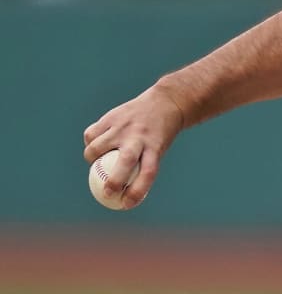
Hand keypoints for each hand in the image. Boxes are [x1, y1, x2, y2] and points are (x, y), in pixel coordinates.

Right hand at [83, 85, 184, 208]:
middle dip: (114, 180)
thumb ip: (139, 167)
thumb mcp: (157, 150)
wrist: (166, 103)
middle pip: (125, 161)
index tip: (126, 204)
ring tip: (96, 163)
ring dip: (91, 159)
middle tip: (106, 193)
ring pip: (98, 147)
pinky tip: (95, 144)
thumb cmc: (159, 134)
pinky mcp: (112, 117)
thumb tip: (116, 193)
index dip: (137, 192)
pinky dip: (90, 142)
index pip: (148, 173)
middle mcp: (139, 136)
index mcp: (155, 147)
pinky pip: (92, 134)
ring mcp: (123, 126)